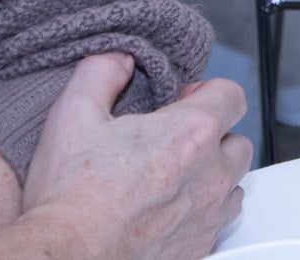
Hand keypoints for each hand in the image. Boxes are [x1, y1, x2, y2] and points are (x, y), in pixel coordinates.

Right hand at [16, 54, 249, 259]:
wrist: (62, 256)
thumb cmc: (68, 195)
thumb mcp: (72, 116)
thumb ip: (100, 74)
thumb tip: (119, 59)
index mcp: (191, 132)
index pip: (233, 95)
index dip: (208, 91)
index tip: (182, 100)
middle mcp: (211, 173)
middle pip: (237, 140)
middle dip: (213, 135)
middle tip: (173, 142)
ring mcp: (208, 214)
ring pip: (232, 184)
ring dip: (211, 175)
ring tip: (172, 177)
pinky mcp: (197, 247)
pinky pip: (216, 222)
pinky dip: (201, 214)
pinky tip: (169, 211)